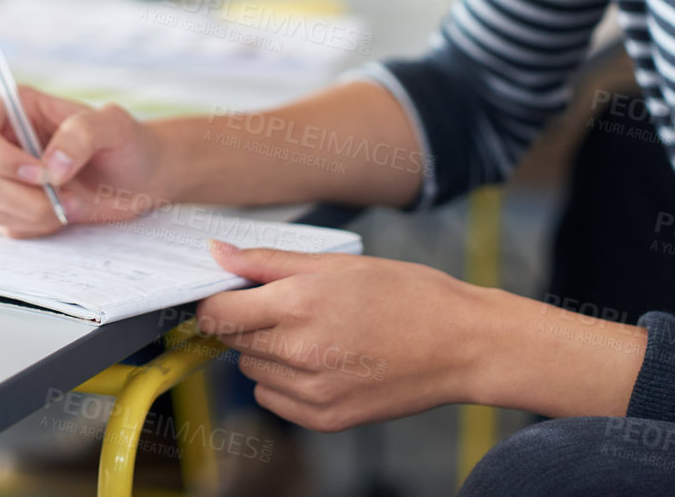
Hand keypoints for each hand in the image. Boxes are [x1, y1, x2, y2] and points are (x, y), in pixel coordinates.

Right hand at [0, 86, 169, 236]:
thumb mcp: (115, 125)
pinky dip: (38, 226)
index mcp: (16, 109)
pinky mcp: (14, 209)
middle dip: (23, 194)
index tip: (37, 172)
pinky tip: (65, 212)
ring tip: (72, 202)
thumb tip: (49, 165)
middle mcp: (2, 142)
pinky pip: (7, 227)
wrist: (141, 178)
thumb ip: (82, 133)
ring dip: (34, 212)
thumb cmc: (128, 142)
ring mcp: (4, 178)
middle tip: (64, 193)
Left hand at [195, 244, 489, 430]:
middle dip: (243, 321)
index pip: (217, 312)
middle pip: (230, 341)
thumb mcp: (337, 263)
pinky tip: (319, 359)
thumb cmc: (407, 294)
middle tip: (281, 305)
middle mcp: (299, 352)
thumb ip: (268, 262)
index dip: (214, 299)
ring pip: (250, 370)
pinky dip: (282, 380)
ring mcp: (311, 392)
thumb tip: (218, 254)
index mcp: (299, 304)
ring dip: (264, 350)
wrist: (460, 345)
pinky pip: (273, 399)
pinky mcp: (324, 419)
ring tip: (311, 331)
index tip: (226, 291)